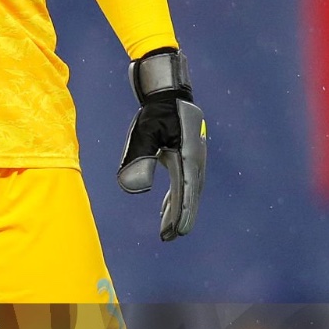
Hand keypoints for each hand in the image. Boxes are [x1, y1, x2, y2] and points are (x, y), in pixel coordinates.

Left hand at [118, 47, 205, 240]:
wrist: (167, 91)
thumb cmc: (154, 110)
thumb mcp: (143, 132)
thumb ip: (139, 159)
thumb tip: (133, 188)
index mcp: (187, 156)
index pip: (185, 192)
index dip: (180, 214)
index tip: (175, 232)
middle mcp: (195, 159)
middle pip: (189, 194)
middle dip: (180, 217)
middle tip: (170, 237)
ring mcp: (193, 157)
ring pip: (187, 189)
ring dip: (177, 209)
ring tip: (167, 229)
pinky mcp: (185, 155)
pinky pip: (183, 181)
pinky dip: (175, 196)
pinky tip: (165, 209)